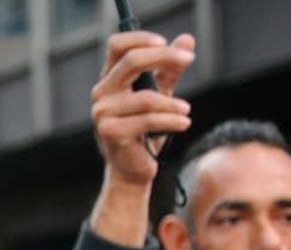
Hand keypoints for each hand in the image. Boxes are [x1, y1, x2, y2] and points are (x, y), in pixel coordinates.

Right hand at [92, 31, 195, 186]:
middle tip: (189, 59)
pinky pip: (148, 121)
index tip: (166, 43)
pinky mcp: (111, 133)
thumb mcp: (159, 95)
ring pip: (147, 98)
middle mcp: (101, 93)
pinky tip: (183, 123)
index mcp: (109, 79)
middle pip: (131, 61)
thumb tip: (187, 40)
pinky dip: (171, 121)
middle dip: (164, 56)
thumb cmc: (144, 131)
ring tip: (186, 110)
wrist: (131, 169)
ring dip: (173, 104)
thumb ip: (170, 69)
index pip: (118, 45)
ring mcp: (103, 114)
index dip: (142, 39)